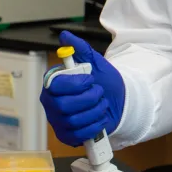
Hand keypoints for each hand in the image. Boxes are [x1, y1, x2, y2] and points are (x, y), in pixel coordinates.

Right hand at [40, 31, 124, 145]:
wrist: (119, 101)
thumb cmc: (104, 81)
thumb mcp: (96, 62)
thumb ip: (80, 48)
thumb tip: (65, 36)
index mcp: (54, 83)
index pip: (55, 85)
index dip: (76, 84)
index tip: (90, 80)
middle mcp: (52, 102)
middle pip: (64, 105)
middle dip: (89, 99)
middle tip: (100, 93)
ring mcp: (58, 121)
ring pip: (74, 121)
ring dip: (95, 111)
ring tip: (102, 104)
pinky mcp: (67, 136)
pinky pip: (79, 135)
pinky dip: (95, 125)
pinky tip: (100, 118)